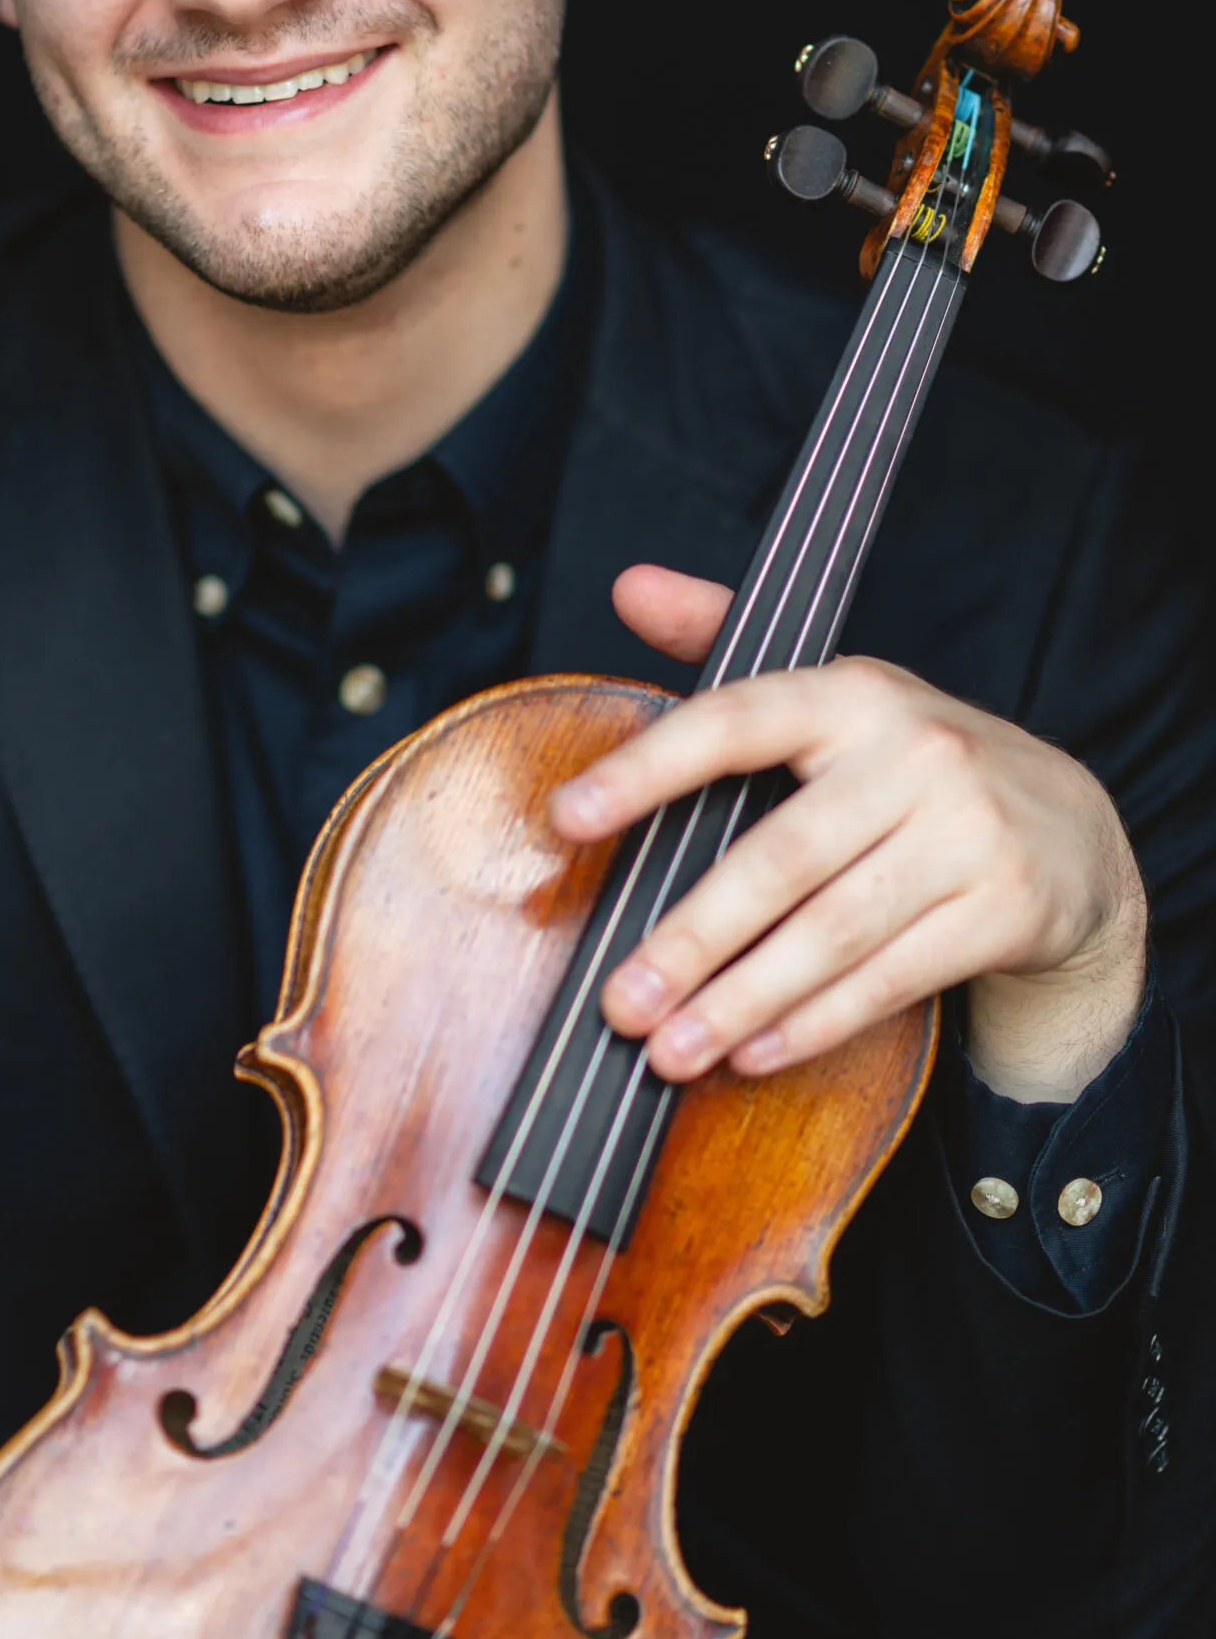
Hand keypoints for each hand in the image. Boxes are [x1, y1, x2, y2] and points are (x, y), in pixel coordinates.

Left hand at [549, 564, 1148, 1104]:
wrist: (1071, 832)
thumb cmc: (909, 768)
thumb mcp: (830, 698)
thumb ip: (720, 640)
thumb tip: (630, 585)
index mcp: (852, 695)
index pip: (736, 722)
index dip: (648, 768)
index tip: (567, 817)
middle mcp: (914, 754)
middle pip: (779, 858)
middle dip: (690, 938)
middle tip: (619, 1002)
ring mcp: (967, 833)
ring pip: (832, 932)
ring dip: (740, 1001)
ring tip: (668, 1050)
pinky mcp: (1003, 908)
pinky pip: (890, 978)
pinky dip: (814, 1024)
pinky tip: (752, 1052)